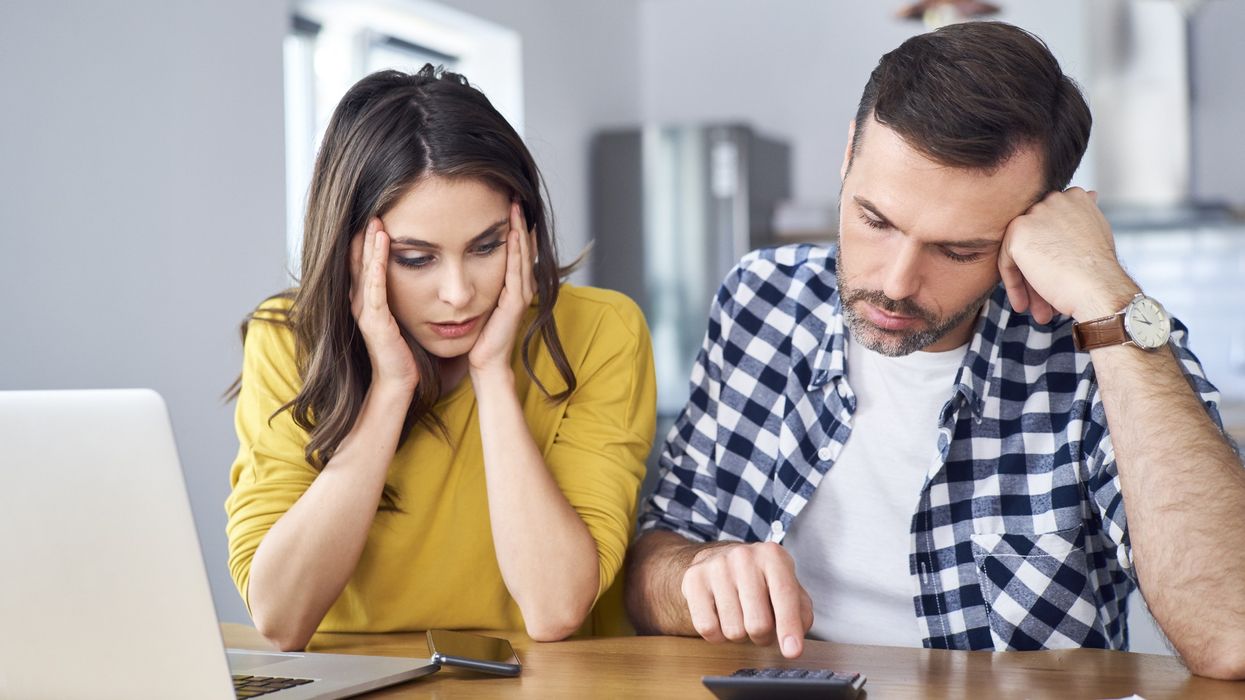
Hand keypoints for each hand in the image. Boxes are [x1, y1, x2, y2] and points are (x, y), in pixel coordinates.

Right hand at [349, 218, 418, 391]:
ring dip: (370, 244)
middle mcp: (361, 302)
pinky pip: (375, 287)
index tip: (377, 217)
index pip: (365, 263)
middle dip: (365, 236)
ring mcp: (365, 311)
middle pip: (360, 261)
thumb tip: (416, 276)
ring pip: (365, 269)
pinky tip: (382, 246)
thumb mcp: (401, 316)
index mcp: (367, 300)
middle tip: (373, 210)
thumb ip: (400, 297)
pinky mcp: (374, 320)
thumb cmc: (403, 351)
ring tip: (376, 221)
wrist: (399, 381)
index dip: (367, 241)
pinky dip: (377, 264)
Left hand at [468, 202, 534, 373]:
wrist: (483, 362)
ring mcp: (519, 295)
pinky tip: (513, 234)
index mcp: (510, 285)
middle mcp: (519, 287)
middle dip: (518, 221)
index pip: (514, 250)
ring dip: (519, 230)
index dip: (512, 226)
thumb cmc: (477, 335)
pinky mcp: (515, 303)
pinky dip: (515, 252)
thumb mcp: (477, 302)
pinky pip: (516, 272)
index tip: (506, 202)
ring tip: (516, 206)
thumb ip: (476, 283)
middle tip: (515, 195)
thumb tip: (462, 263)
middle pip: (521, 247)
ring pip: (521, 255)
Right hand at [682, 542, 814, 657]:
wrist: (716, 559)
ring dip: (740, 635)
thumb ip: (800, 613)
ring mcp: (715, 566)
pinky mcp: (693, 580)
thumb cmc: (759, 580)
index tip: (792, 651)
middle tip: (761, 626)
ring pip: (733, 631)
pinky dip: (717, 635)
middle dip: (763, 637)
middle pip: (758, 624)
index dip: (789, 627)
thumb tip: (793, 641)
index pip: (784, 596)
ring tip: (739, 616)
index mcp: (772, 555)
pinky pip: (707, 628)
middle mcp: (743, 556)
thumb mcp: (787, 587)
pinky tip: (721, 618)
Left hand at [997, 188, 1137, 322]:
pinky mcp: (1018, 232)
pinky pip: (1007, 261)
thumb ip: (1082, 217)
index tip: (1059, 274)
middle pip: (1034, 239)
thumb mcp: (1096, 234)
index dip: (1052, 254)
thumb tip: (1090, 195)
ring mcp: (1035, 214)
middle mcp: (1054, 199)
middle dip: (1039, 271)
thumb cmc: (1101, 272)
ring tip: (1039, 310)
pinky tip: (1024, 305)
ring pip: (1020, 252)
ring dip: (1028, 283)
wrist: (1100, 289)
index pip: (1049, 226)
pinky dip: (1014, 284)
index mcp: (1075, 197)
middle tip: (1047, 300)